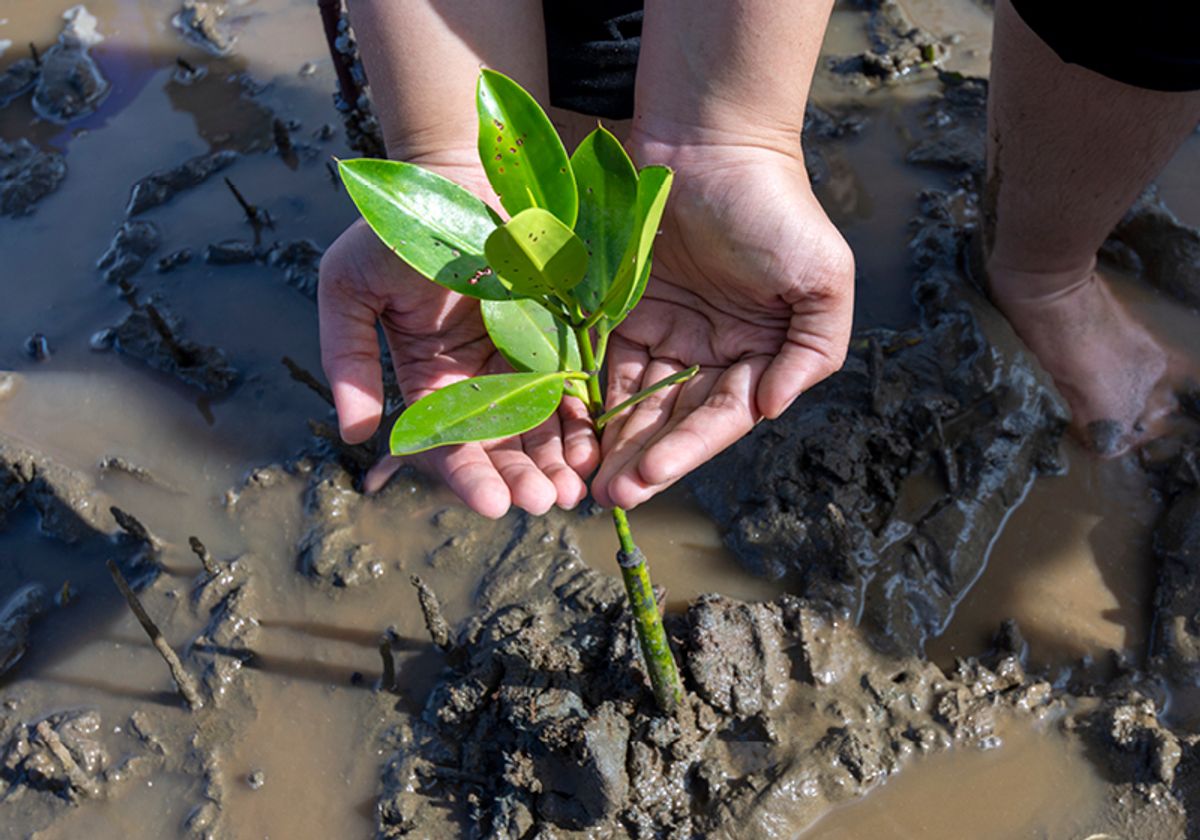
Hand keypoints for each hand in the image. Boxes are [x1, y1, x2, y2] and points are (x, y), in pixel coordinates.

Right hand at [318, 163, 598, 517]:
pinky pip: (575, 391)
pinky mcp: (560, 342)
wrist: (458, 175)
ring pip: (541, 430)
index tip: (489, 504)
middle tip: (545, 503)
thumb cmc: (398, 228)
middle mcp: (477, 384)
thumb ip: (348, 357)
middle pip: (500, 449)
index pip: (446, 444)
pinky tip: (594, 450)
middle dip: (521, 480)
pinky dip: (582, 424)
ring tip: (573, 491)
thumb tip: (356, 432)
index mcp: (428, 381)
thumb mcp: (351, 287)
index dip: (467, 477)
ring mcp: (522, 365)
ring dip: (556, 465)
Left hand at [591, 140, 854, 509]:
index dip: (686, 451)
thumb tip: (772, 409)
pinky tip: (569, 427)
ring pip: (634, 400)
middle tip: (608, 497)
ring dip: (611, 440)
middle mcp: (711, 352)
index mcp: (758, 355)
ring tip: (585, 477)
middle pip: (672, 419)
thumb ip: (813, 350)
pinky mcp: (620, 310)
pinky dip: (587, 396)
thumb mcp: (821, 278)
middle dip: (642, 459)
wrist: (710, 139)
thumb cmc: (773, 207)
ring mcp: (665, 333)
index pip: (719, 416)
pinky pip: (602, 361)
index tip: (649, 480)